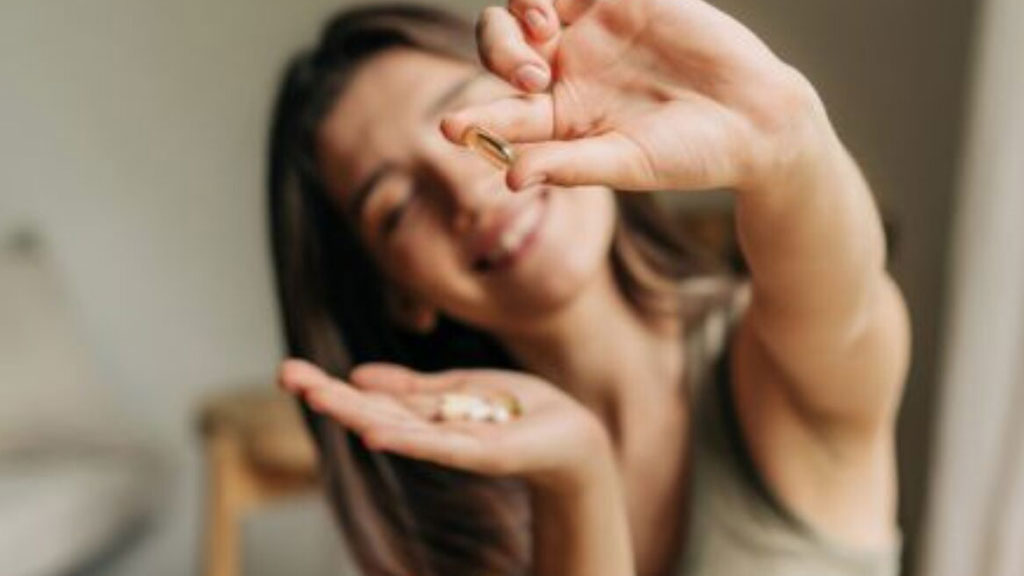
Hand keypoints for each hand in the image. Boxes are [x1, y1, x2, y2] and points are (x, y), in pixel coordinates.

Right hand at [277, 359, 613, 492]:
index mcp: (424, 413)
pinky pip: (438, 446)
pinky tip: (374, 430)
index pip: (368, 397)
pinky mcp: (482, 452)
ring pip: (396, 426)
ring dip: (355, 411)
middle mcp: (430, 431)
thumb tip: (358, 375)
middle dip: (330, 394)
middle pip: (372, 410)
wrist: (571, 435)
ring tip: (317, 396)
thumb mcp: (458, 388)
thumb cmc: (517, 411)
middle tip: (285, 375)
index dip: (330, 385)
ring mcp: (453, 444)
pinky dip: (406, 438)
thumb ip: (412, 386)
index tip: (289, 370)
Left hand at [440, 0, 835, 194]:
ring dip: (519, 16)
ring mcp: (589, 30)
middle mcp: (564, 71)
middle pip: (502, 50)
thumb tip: (510, 179)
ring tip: (541, 29)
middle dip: (500, 57)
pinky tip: (547, 4)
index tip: (450, 129)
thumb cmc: (691, 154)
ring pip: (525, 9)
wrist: (756, 119)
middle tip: (530, 75)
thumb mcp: (626, 163)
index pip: (503, 113)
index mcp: (558, 117)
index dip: (475, 119)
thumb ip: (568, 165)